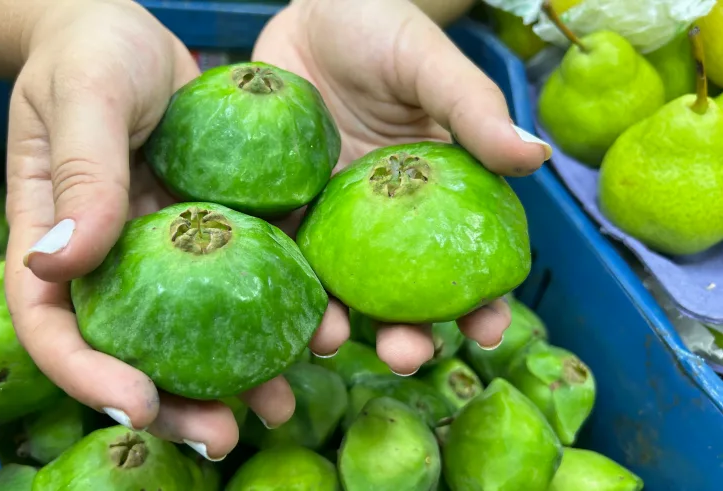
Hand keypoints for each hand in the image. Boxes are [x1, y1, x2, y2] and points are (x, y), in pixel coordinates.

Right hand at [3, 0, 305, 461]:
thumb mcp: (84, 97)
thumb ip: (81, 175)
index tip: (138, 402)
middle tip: (223, 435)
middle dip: (172, 402)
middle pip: (129, 348)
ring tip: (279, 403)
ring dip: (234, 375)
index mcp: (53, 238)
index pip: (52, 323)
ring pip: (192, 328)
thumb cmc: (90, 53)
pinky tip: (314, 332)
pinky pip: (241, 277)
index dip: (85, 374)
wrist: (133, 31)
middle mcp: (110, 258)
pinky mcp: (213, 227)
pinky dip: (272, 311)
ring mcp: (165, 248)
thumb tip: (59, 261)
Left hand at [254, 0, 552, 374]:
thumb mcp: (431, 67)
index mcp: (432, 198)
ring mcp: (329, 217)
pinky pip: (278, 245)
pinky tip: (275, 301)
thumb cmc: (384, 31)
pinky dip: (277, 276)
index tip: (487, 330)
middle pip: (398, 293)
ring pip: (336, 285)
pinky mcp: (280, 205)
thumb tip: (536, 157)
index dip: (479, 302)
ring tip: (332, 341)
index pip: (462, 260)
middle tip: (404, 356)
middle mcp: (382, 221)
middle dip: (406, 336)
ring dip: (337, 322)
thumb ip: (473, 112)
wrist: (315, 10)